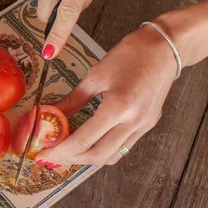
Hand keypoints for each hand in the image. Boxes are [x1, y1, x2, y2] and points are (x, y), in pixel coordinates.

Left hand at [35, 25, 176, 165]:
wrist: (165, 49)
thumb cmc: (130, 55)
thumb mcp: (95, 75)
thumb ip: (72, 100)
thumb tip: (49, 114)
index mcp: (118, 107)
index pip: (84, 140)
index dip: (60, 151)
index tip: (43, 154)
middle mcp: (133, 122)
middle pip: (98, 155)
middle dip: (71, 159)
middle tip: (52, 154)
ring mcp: (143, 127)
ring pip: (111, 156)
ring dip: (87, 158)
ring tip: (67, 150)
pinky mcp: (147, 126)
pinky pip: (122, 147)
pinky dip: (102, 150)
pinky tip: (88, 142)